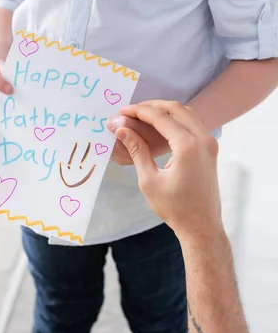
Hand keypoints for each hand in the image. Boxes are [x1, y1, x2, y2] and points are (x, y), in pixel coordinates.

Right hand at [115, 101, 221, 240]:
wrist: (201, 226)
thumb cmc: (174, 207)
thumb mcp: (149, 179)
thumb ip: (136, 150)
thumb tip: (121, 129)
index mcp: (188, 146)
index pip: (160, 118)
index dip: (139, 111)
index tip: (122, 111)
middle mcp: (203, 140)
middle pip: (176, 109)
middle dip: (152, 106)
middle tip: (131, 111)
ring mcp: (210, 143)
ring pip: (187, 113)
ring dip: (165, 111)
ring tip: (143, 115)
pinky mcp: (211, 149)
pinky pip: (193, 124)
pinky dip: (176, 119)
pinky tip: (160, 125)